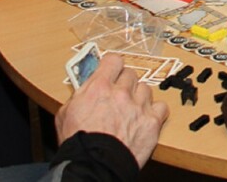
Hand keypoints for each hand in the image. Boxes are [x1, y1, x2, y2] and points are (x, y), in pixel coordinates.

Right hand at [56, 53, 168, 167]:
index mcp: (99, 88)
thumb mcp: (65, 114)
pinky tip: (146, 118)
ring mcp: (139, 106)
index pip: (114, 61)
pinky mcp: (152, 122)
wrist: (94, 165)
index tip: (111, 70)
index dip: (112, 66)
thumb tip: (83, 90)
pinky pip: (161, 107)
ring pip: (146, 89)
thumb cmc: (78, 145)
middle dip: (124, 83)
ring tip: (131, 109)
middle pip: (131, 74)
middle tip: (118, 95)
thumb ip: (78, 96)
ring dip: (139, 97)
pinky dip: (155, 112)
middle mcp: (121, 92)